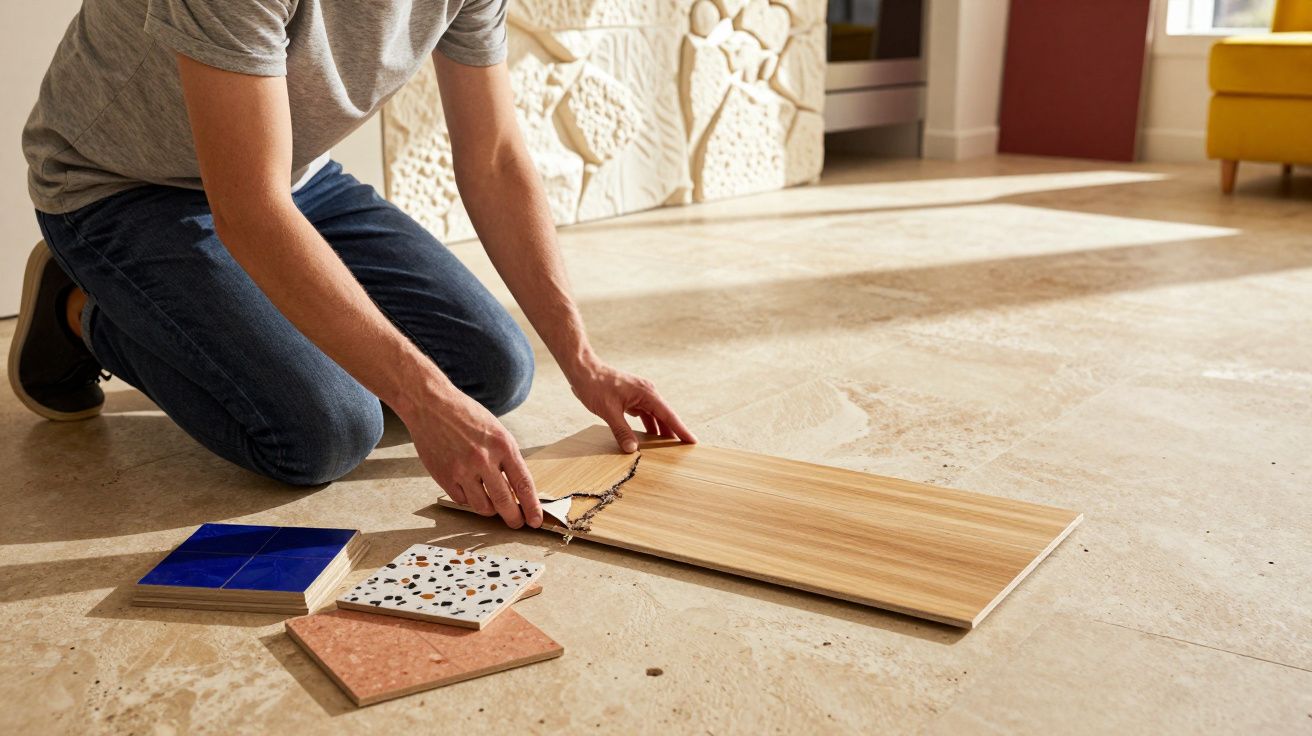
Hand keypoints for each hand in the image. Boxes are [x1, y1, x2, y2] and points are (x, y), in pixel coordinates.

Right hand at [397, 385, 542, 528]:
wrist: (431, 406)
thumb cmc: (466, 416)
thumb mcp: (496, 431)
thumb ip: (507, 458)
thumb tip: (518, 489)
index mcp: (503, 445)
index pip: (523, 484)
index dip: (532, 507)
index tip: (535, 520)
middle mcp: (484, 459)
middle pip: (504, 502)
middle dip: (513, 518)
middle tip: (516, 523)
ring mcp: (462, 470)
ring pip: (482, 507)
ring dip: (490, 510)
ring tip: (492, 504)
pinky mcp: (445, 477)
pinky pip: (462, 500)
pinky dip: (469, 499)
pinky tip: (470, 490)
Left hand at [567, 360, 696, 452]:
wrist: (583, 370)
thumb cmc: (595, 386)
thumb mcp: (609, 412)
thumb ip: (622, 431)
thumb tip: (632, 449)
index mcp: (646, 394)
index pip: (668, 415)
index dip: (681, 430)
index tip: (692, 441)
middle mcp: (647, 393)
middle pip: (664, 416)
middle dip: (673, 432)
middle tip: (683, 449)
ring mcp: (639, 394)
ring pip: (654, 415)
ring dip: (660, 429)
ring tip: (667, 446)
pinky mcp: (631, 397)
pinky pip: (644, 413)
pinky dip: (648, 424)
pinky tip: (648, 435)